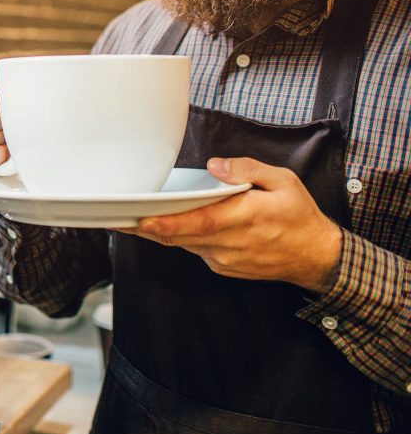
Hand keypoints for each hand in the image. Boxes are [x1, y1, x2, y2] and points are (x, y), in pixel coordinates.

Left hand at [123, 157, 342, 293]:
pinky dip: (181, 238)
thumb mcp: (283, 182)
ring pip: (183, 244)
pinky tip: (169, 225)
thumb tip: (216, 166)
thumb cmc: (300, 217)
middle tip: (117, 216)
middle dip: (146, 227)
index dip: (164, 223)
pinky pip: (195, 250)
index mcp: (242, 218)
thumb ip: (247, 170)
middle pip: (179, 236)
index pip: (195, 223)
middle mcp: (229, 243)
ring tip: (132, 218)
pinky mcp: (223, 267)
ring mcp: (224, 259)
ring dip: (159, 232)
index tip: (139, 219)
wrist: (316, 257)